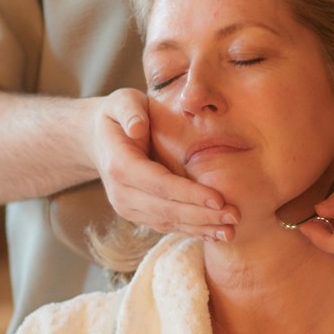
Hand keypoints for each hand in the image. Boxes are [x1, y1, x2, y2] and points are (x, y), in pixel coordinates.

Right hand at [90, 89, 238, 241]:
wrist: (98, 139)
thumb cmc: (117, 115)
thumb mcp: (121, 102)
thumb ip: (130, 112)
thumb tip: (137, 128)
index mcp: (120, 165)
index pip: (159, 184)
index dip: (189, 194)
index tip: (219, 199)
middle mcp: (121, 193)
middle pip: (166, 209)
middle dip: (202, 215)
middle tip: (234, 216)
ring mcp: (127, 207)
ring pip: (167, 222)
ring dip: (200, 228)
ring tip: (230, 231)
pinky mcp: (137, 214)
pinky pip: (165, 225)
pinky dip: (191, 230)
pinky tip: (214, 232)